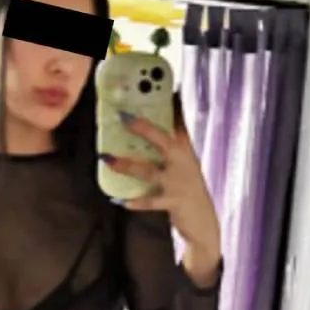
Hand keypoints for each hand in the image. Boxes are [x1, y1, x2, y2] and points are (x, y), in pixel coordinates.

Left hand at [99, 96, 220, 272]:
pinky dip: (136, 201)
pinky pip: (151, 201)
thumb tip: (142, 126)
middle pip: (162, 139)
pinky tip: (120, 200)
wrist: (202, 220)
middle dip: (142, 127)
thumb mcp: (182, 162)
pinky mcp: (173, 201)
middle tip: (123, 117)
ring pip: (149, 170)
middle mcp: (182, 161)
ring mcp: (177, 181)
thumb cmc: (186, 186)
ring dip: (126, 164)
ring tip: (107, 159)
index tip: (158, 88)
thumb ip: (169, 144)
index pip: (177, 121)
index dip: (168, 104)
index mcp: (184, 148)